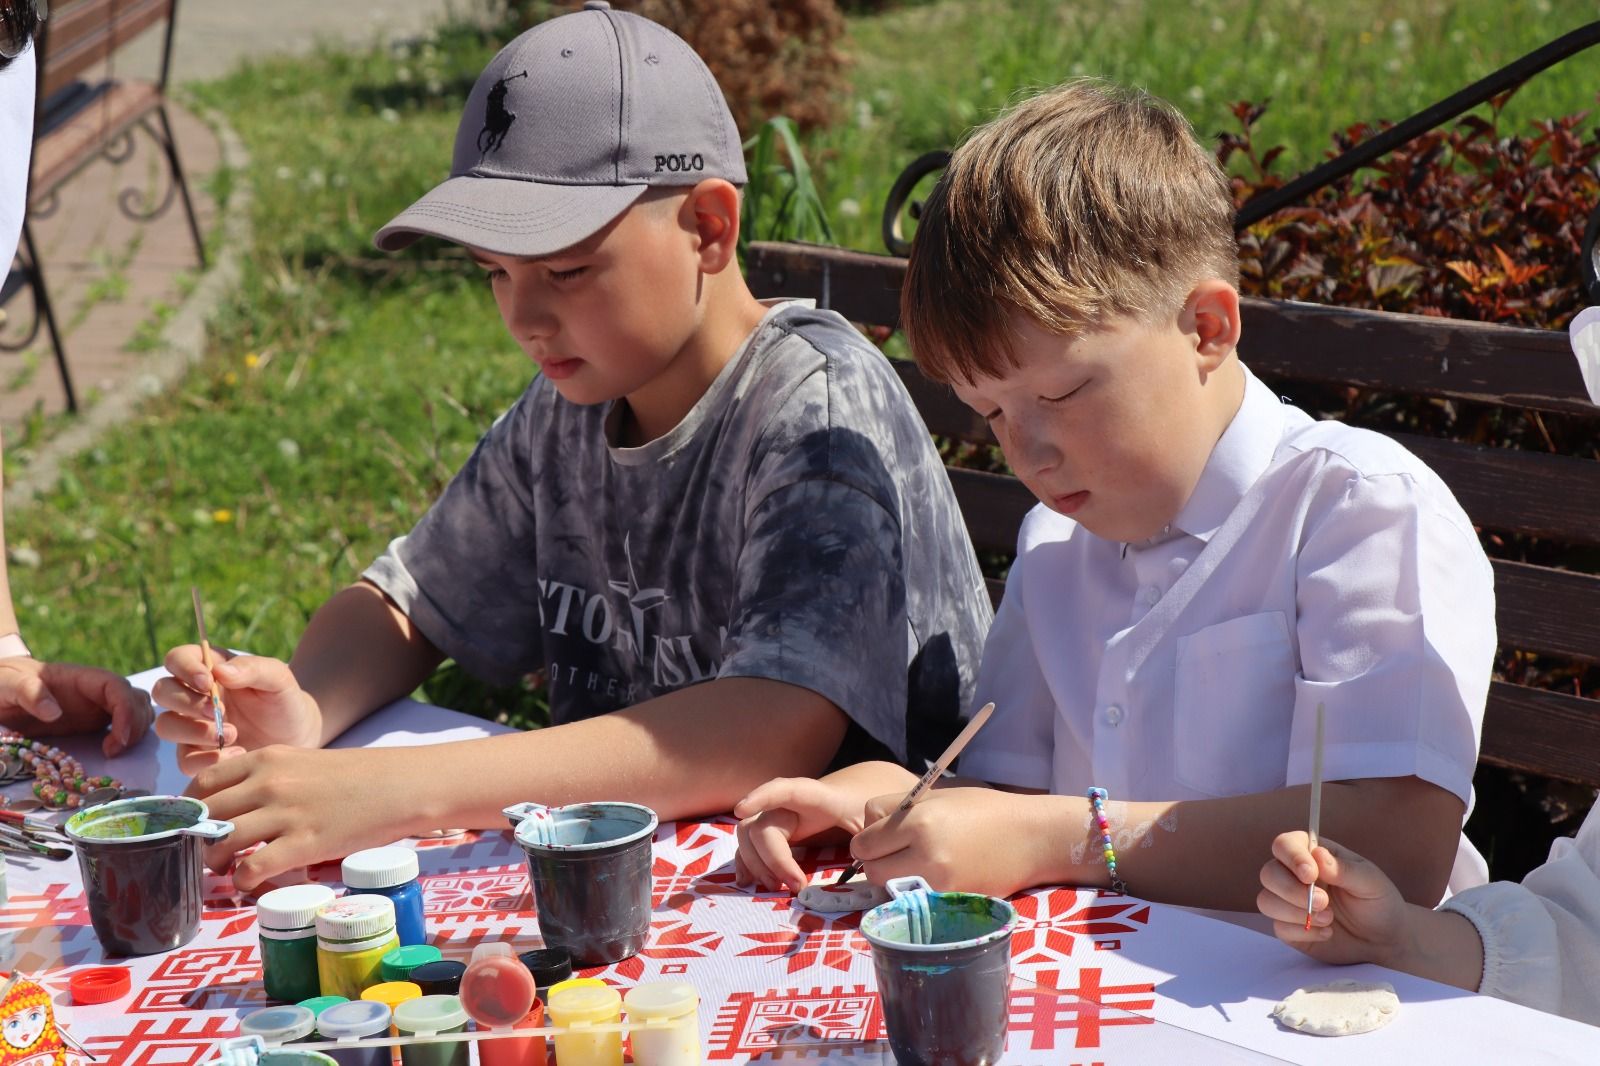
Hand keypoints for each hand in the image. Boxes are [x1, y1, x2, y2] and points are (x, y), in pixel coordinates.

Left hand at [0, 658, 152, 756]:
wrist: (2, 689)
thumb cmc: (4, 682)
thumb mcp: (8, 683)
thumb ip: (29, 692)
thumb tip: (54, 712)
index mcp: (80, 677)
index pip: (117, 687)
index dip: (126, 710)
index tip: (120, 737)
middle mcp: (95, 690)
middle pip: (136, 699)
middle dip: (136, 724)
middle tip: (114, 749)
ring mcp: (97, 704)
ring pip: (137, 710)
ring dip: (137, 730)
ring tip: (113, 750)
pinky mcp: (95, 719)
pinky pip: (126, 723)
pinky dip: (129, 736)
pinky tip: (110, 749)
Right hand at [151, 646, 321, 775]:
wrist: (298, 735)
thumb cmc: (283, 700)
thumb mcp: (277, 679)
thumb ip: (252, 669)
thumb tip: (220, 672)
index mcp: (209, 669)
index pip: (177, 658)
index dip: (184, 668)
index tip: (207, 682)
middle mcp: (193, 696)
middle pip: (162, 691)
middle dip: (187, 702)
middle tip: (218, 711)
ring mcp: (191, 726)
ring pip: (165, 725)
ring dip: (193, 731)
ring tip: (233, 734)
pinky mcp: (197, 755)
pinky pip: (184, 760)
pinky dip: (207, 759)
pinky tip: (237, 753)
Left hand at [187, 744, 422, 891]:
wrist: (401, 785)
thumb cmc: (357, 775)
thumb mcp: (304, 762)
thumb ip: (269, 776)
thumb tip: (237, 804)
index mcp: (267, 758)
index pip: (204, 783)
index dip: (192, 809)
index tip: (196, 824)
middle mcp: (269, 783)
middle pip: (207, 815)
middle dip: (199, 838)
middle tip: (206, 852)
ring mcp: (285, 814)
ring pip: (222, 843)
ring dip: (216, 863)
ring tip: (226, 870)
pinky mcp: (304, 844)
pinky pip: (252, 868)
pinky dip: (243, 881)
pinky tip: (250, 882)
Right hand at [733, 777, 870, 891]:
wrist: (852, 793)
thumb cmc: (860, 805)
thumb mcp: (869, 818)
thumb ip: (868, 835)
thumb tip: (862, 857)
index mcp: (813, 796)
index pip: (783, 790)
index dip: (761, 796)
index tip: (740, 810)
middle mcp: (787, 805)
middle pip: (761, 825)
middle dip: (772, 859)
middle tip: (798, 886)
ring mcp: (775, 817)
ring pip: (748, 835)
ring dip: (756, 864)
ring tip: (777, 887)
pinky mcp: (770, 833)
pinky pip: (747, 846)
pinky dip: (746, 863)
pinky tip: (749, 881)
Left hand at [850, 786, 1050, 897]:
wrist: (1030, 838)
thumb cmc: (984, 810)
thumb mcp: (937, 796)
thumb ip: (897, 810)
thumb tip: (867, 830)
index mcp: (919, 821)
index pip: (864, 840)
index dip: (868, 837)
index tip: (882, 835)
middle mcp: (924, 854)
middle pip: (871, 869)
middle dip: (876, 860)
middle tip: (895, 851)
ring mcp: (938, 884)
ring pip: (888, 890)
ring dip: (892, 879)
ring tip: (913, 863)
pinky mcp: (950, 902)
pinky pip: (913, 900)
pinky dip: (913, 892)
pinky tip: (931, 876)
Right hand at [1257, 831, 1410, 965]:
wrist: (1385, 941)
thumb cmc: (1379, 903)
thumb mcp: (1371, 882)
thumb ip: (1345, 869)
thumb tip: (1318, 856)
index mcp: (1312, 855)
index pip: (1284, 845)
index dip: (1291, 857)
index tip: (1310, 875)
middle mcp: (1294, 876)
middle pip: (1268, 873)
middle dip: (1292, 891)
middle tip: (1324, 903)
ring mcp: (1289, 902)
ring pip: (1266, 901)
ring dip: (1295, 913)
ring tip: (1328, 919)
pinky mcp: (1289, 928)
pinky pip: (1278, 927)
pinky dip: (1303, 932)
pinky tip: (1326, 933)